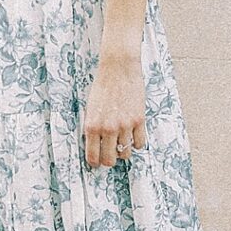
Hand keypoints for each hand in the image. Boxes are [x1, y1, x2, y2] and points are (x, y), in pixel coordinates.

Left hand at [82, 47, 145, 167]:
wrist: (118, 68)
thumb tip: (95, 145)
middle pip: (110, 160)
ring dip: (123, 151)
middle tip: (110, 155)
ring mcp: (125, 125)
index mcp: (92, 126)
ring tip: (122, 142)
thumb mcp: (90, 108)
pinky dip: (136, 143)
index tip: (97, 162)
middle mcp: (108, 128)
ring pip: (126, 153)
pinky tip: (133, 136)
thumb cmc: (102, 86)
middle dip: (109, 160)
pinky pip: (140, 143)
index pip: (93, 156)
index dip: (95, 162)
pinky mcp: (139, 120)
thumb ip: (92, 127)